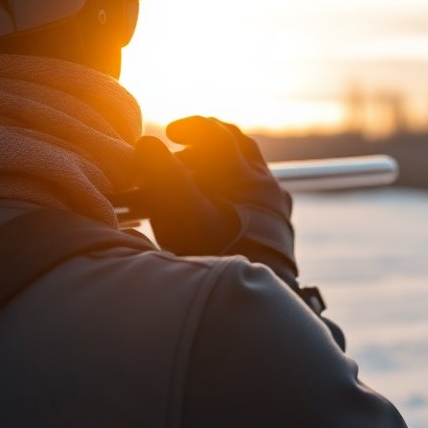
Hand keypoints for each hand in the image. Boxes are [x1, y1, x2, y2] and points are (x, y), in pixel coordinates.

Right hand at [133, 116, 296, 287]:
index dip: (191, 127)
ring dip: (224, 165)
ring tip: (197, 176)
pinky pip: (261, 193)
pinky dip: (237, 188)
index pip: (217, 133)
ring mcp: (277, 206)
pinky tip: (220, 204)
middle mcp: (266, 185)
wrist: (254, 301)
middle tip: (184, 147)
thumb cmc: (216, 255)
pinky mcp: (280, 226)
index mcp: (244, 175)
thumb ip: (163, 174)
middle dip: (209, 142)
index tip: (171, 134)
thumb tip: (146, 143)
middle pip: (240, 146)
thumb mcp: (181, 212)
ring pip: (252, 169)